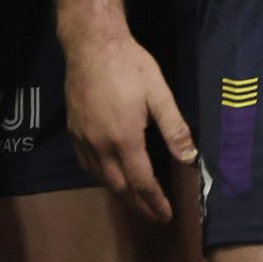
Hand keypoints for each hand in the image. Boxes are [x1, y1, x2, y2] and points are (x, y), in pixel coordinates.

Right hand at [63, 30, 195, 222]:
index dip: (155, 203)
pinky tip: (108, 175)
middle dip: (139, 206)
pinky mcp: (73, 130)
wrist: (91, 44)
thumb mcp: (159, 93)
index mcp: (124, 139)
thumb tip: (189, 157)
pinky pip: (86, 164)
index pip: (142, 182)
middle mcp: (101, 146)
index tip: (167, 216)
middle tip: (154, 217)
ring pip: (101, 178)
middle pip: (120, 187)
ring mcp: (83, 139)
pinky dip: (100, 176)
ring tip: (136, 201)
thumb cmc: (129, 65)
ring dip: (120, 193)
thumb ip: (174, 128)